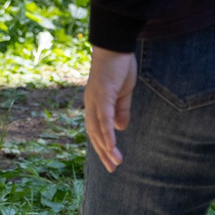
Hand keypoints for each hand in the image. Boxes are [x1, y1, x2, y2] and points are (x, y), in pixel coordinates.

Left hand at [84, 47, 137, 171]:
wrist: (115, 46)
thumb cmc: (118, 67)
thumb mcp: (123, 93)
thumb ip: (121, 110)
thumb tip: (120, 128)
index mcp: (95, 104)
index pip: (96, 130)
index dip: (102, 146)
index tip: (111, 161)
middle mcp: (91, 104)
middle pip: (94, 134)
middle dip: (103, 152)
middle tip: (113, 169)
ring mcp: (95, 99)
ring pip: (98, 129)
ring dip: (106, 147)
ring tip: (115, 162)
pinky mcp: (103, 94)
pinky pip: (104, 117)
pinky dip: (107, 132)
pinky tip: (112, 144)